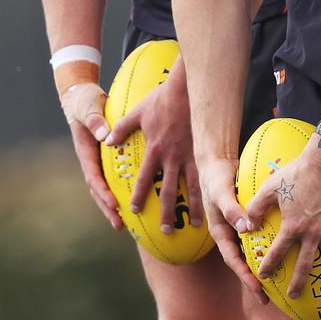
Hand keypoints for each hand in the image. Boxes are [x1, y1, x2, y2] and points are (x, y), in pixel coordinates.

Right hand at [61, 82, 121, 229]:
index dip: (103, 192)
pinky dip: (120, 190)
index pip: (94, 176)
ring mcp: (98, 160)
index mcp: (85, 151)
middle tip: (120, 224)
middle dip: (108, 208)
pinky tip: (133, 201)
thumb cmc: (85, 102)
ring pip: (104, 188)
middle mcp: (91, 159)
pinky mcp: (106, 158)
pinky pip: (113, 177)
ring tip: (125, 224)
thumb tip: (105, 136)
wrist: (82, 96)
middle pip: (98, 190)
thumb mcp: (88, 108)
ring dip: (112, 205)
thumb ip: (95, 121)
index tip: (114, 204)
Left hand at [105, 67, 202, 232]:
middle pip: (168, 191)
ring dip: (193, 207)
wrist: (187, 89)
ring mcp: (190, 155)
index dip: (140, 196)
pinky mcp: (204, 150)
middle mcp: (172, 157)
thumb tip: (106, 142)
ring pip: (192, 187)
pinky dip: (209, 190)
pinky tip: (214, 201)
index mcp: (154, 150)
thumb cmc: (161, 99)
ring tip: (195, 225)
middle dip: (167, 212)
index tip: (136, 210)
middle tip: (166, 230)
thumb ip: (121, 128)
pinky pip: (206, 175)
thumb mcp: (137, 112)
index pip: (145, 179)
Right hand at [198, 156, 267, 303]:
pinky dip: (266, 245)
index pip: (233, 259)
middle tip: (268, 298)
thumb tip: (245, 228)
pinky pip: (257, 236)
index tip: (258, 288)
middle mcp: (229, 233)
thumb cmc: (216, 178)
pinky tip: (280, 251)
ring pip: (249, 251)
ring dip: (261, 265)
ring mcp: (237, 227)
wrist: (217, 163)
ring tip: (277, 281)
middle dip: (253, 279)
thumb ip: (231, 209)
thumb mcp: (221, 193)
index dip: (245, 275)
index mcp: (220, 232)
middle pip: (242, 261)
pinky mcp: (246, 219)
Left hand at [245, 134, 320, 298]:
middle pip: (305, 264)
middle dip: (299, 282)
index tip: (263, 276)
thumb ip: (256, 207)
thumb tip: (246, 226)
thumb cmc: (296, 173)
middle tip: (294, 296)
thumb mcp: (270, 187)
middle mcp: (313, 232)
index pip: (278, 251)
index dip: (269, 265)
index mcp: (293, 226)